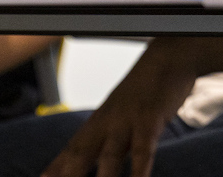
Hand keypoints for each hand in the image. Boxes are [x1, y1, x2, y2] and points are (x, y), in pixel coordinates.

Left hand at [43, 44, 198, 176]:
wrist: (168, 57)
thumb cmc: (142, 89)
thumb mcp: (118, 113)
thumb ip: (104, 138)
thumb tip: (90, 158)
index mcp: (97, 123)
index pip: (69, 151)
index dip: (54, 170)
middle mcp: (106, 123)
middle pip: (80, 155)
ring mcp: (126, 121)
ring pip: (109, 157)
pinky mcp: (149, 120)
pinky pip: (143, 151)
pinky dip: (139, 171)